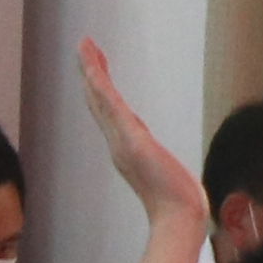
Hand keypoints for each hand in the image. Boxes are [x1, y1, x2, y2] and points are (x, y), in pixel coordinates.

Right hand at [77, 40, 200, 231]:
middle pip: (100, 101)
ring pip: (101, 98)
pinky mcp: (131, 138)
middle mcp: (119, 143)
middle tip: (84, 46)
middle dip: (91, 72)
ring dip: (92, 70)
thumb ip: (170, 176)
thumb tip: (176, 182)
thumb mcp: (171, 183)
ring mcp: (122, 140)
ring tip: (85, 45)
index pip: (111, 114)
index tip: (96, 70)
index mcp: (127, 150)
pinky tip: (94, 69)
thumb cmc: (179, 207)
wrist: (178, 217)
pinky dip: (100, 85)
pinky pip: (111, 106)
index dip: (101, 91)